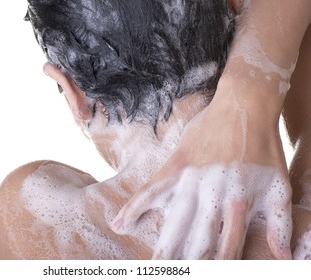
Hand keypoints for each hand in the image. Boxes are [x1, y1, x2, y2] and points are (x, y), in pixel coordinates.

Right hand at [112, 96, 292, 258]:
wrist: (245, 106)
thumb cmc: (264, 147)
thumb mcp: (280, 185)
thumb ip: (280, 224)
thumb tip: (284, 258)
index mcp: (239, 204)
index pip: (226, 251)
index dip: (215, 270)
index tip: (199, 278)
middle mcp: (212, 196)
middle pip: (196, 242)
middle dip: (183, 265)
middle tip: (169, 276)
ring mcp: (190, 180)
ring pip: (173, 222)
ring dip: (161, 248)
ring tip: (152, 266)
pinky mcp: (175, 166)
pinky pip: (150, 190)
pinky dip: (134, 207)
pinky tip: (120, 223)